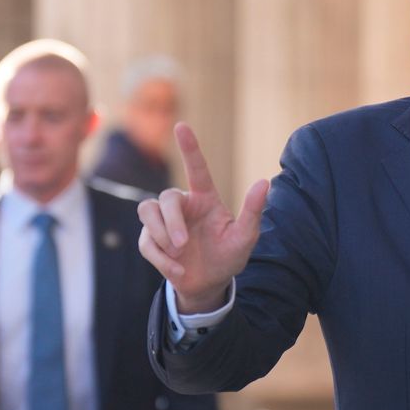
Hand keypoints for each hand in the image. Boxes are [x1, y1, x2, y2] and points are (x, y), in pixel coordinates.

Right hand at [138, 122, 268, 312]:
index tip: (181, 125)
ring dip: (160, 234)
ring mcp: (165, 223)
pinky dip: (160, 259)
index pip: (196, 168)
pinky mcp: (152, 240)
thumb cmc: (229, 256)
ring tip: (179, 254)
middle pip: (166, 197)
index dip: (189, 147)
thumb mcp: (245, 237)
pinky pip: (145, 242)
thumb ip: (252, 210)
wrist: (209, 284)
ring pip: (147, 211)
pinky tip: (177, 271)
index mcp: (205, 199)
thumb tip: (264, 182)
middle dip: (171, 222)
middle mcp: (183, 206)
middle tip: (183, 244)